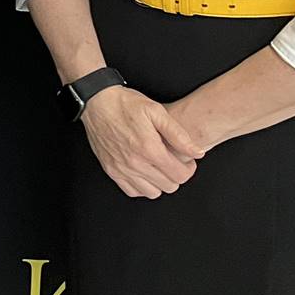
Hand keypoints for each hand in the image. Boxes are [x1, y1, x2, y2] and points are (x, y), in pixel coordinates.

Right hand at [80, 86, 203, 198]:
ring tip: (158, 167)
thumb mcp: (157, 111)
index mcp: (149, 148)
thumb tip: (197, 153)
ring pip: (152, 193)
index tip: (187, 160)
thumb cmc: (126, 104)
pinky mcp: (111, 170)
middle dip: (176, 175)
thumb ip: (179, 135)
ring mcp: (121, 169)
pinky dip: (141, 186)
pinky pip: (132, 191)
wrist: (97, 102)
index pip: (180, 176)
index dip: (189, 169)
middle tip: (173, 161)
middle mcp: (135, 163)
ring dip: (159, 183)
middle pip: (169, 186)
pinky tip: (144, 172)